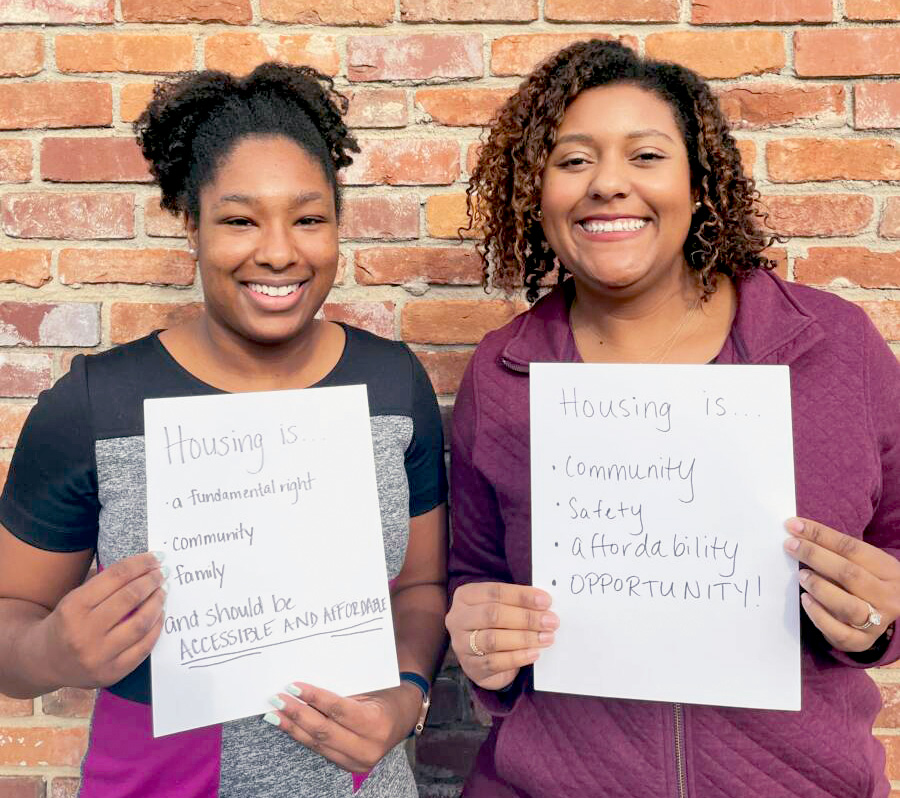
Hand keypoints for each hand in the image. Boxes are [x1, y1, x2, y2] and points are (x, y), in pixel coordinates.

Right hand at [34, 552, 165, 688]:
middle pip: (130, 598)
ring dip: (157, 603)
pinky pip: (144, 648)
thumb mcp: (75, 598)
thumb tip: (145, 566)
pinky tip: (159, 615)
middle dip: (151, 581)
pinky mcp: (112, 673)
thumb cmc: (67, 622)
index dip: (140, 564)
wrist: (45, 662)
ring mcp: (99, 655)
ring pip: (140, 623)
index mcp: (74, 607)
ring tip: (162, 592)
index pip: (116, 577)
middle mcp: (85, 632)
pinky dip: (156, 628)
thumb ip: (105, 584)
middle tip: (162, 573)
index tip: (155, 558)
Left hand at [264, 682, 420, 772]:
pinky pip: (320, 750)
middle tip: (278, 699)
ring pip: (318, 744)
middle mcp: (368, 748)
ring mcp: (358, 762)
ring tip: (274, 714)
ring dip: (293, 728)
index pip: (338, 710)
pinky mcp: (349, 766)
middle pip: (324, 731)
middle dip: (298, 714)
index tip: (294, 686)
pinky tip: (288, 726)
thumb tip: (306, 687)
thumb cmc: (387, 694)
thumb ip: (342, 692)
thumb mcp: (370, 688)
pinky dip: (302, 736)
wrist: (404, 716)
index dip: (314, 698)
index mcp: (377, 724)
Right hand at [445, 581, 557, 690]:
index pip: (494, 592)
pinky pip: (495, 662)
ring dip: (524, 638)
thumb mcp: (502, 607)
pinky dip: (518, 657)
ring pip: (493, 639)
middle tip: (550, 621)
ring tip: (546, 638)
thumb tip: (545, 604)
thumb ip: (517, 603)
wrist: (483, 656)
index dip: (521, 596)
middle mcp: (458, 618)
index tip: (546, 601)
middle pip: (493, 614)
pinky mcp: (470, 667)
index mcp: (465, 596)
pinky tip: (534, 653)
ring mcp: (461, 644)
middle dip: (526, 618)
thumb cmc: (496, 625)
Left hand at [784, 517, 899, 652]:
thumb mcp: (864, 563)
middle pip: (849, 574)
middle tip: (791, 547)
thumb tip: (797, 532)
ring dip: (819, 587)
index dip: (820, 535)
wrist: (885, 614)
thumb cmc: (866, 582)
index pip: (852, 548)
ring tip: (801, 576)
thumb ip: (837, 551)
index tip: (793, 526)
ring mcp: (878, 622)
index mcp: (890, 570)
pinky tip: (806, 600)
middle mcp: (888, 596)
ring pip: (847, 606)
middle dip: (815, 556)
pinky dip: (819, 616)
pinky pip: (839, 632)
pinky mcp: (862, 642)